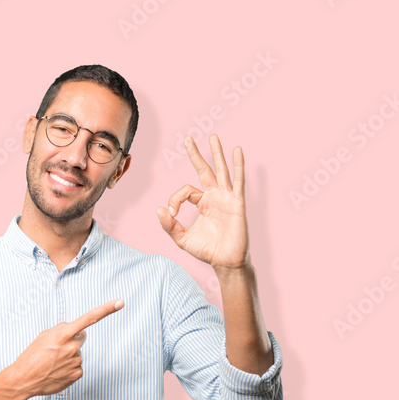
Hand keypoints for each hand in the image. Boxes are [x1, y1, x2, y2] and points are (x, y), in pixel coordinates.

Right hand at [7, 300, 123, 397]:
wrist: (23, 380)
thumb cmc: (31, 356)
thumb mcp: (44, 336)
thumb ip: (62, 329)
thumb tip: (76, 331)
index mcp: (63, 334)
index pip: (89, 318)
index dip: (106, 310)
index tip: (120, 303)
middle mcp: (73, 347)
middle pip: (81, 337)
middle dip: (73, 339)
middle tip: (56, 349)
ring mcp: (76, 361)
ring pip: (78, 353)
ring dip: (69, 355)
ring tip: (52, 362)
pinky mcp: (78, 374)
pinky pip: (77, 366)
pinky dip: (69, 367)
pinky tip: (57, 370)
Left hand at [156, 134, 248, 268]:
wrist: (225, 262)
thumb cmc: (207, 251)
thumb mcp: (182, 238)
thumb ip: (169, 225)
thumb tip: (159, 209)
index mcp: (203, 203)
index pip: (186, 190)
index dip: (175, 198)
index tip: (172, 212)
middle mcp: (215, 197)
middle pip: (204, 170)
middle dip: (196, 154)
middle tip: (188, 138)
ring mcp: (226, 198)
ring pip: (221, 171)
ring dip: (217, 153)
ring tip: (213, 137)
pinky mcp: (237, 203)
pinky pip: (238, 181)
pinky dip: (238, 166)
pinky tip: (237, 151)